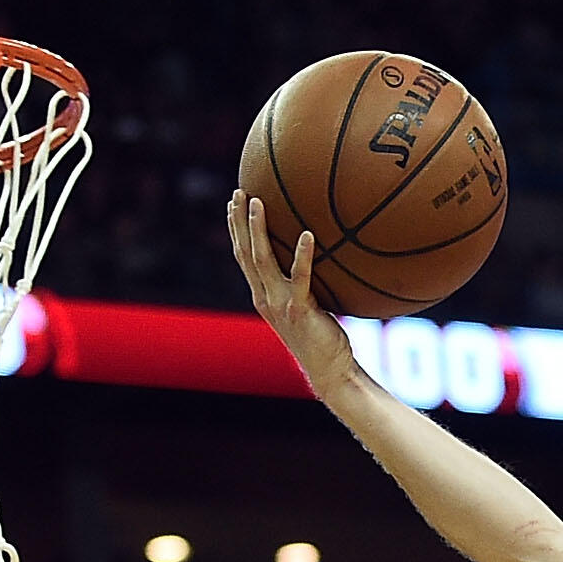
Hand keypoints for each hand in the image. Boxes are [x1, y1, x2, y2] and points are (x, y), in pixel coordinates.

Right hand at [225, 189, 360, 391]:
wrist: (329, 369)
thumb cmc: (322, 337)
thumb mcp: (306, 304)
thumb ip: (302, 282)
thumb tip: (316, 253)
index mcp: (263, 295)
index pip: (243, 257)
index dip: (236, 229)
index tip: (233, 203)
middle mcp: (264, 297)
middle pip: (244, 252)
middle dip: (239, 221)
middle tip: (238, 192)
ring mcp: (279, 304)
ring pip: (262, 260)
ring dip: (257, 230)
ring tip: (258, 203)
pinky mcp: (299, 310)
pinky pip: (301, 278)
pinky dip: (303, 256)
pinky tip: (308, 235)